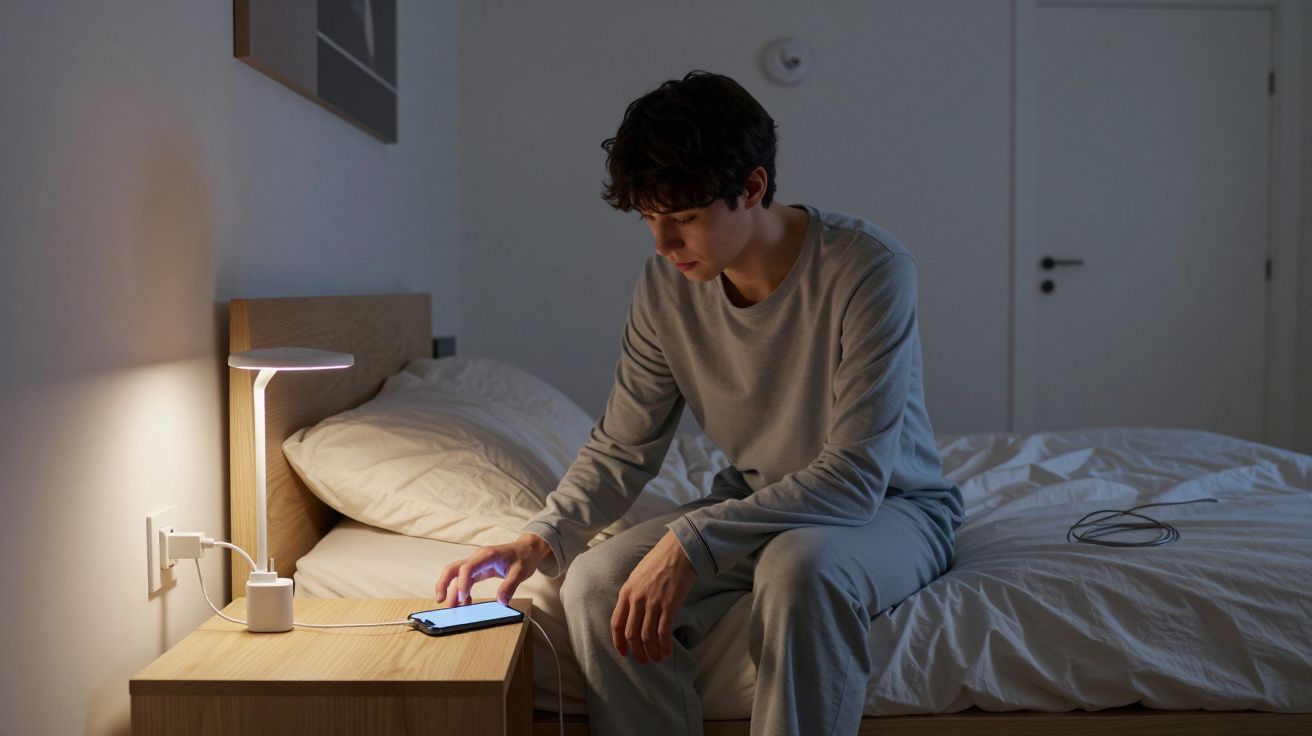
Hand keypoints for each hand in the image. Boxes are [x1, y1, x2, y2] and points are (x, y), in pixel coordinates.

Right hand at [435, 533, 551, 605]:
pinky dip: (463, 591)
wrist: (528, 549)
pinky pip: (466, 580)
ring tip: (451, 607)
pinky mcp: (479, 570)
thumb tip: (501, 602)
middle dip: (444, 584)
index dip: (462, 583)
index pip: (467, 567)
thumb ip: (510, 586)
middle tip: (441, 600)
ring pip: (457, 575)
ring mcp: (477, 564)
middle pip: (453, 568)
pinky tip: (466, 602)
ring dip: (452, 590)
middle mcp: (478, 558)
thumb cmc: (524, 557)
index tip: (462, 598)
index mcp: (487, 555)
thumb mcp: (520, 572)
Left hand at [611, 530, 696, 664]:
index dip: (618, 642)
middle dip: (637, 652)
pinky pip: (663, 633)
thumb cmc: (660, 562)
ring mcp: (652, 603)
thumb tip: (633, 614)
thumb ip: (633, 595)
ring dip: (651, 652)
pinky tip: (667, 653)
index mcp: (626, 592)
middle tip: (643, 660)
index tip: (624, 653)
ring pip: (647, 637)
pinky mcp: (669, 606)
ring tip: (657, 659)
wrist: (679, 551)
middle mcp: (636, 600)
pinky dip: (664, 646)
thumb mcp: (637, 576)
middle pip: (631, 634)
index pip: (616, 624)